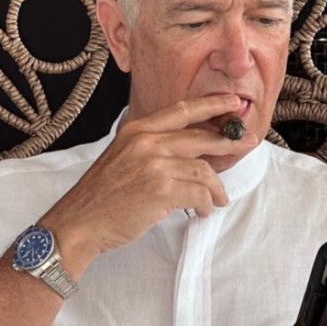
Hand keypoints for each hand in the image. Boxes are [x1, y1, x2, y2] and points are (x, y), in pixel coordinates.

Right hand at [38, 95, 257, 273]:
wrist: (79, 222)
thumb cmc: (101, 195)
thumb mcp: (121, 156)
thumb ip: (151, 148)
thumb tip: (188, 152)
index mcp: (137, 130)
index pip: (182, 111)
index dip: (212, 104)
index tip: (233, 103)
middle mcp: (147, 142)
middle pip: (201, 138)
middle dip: (229, 142)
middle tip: (247, 144)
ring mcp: (155, 166)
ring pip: (204, 170)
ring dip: (216, 188)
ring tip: (218, 199)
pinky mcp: (161, 190)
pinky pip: (199, 193)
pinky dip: (206, 204)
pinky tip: (202, 211)